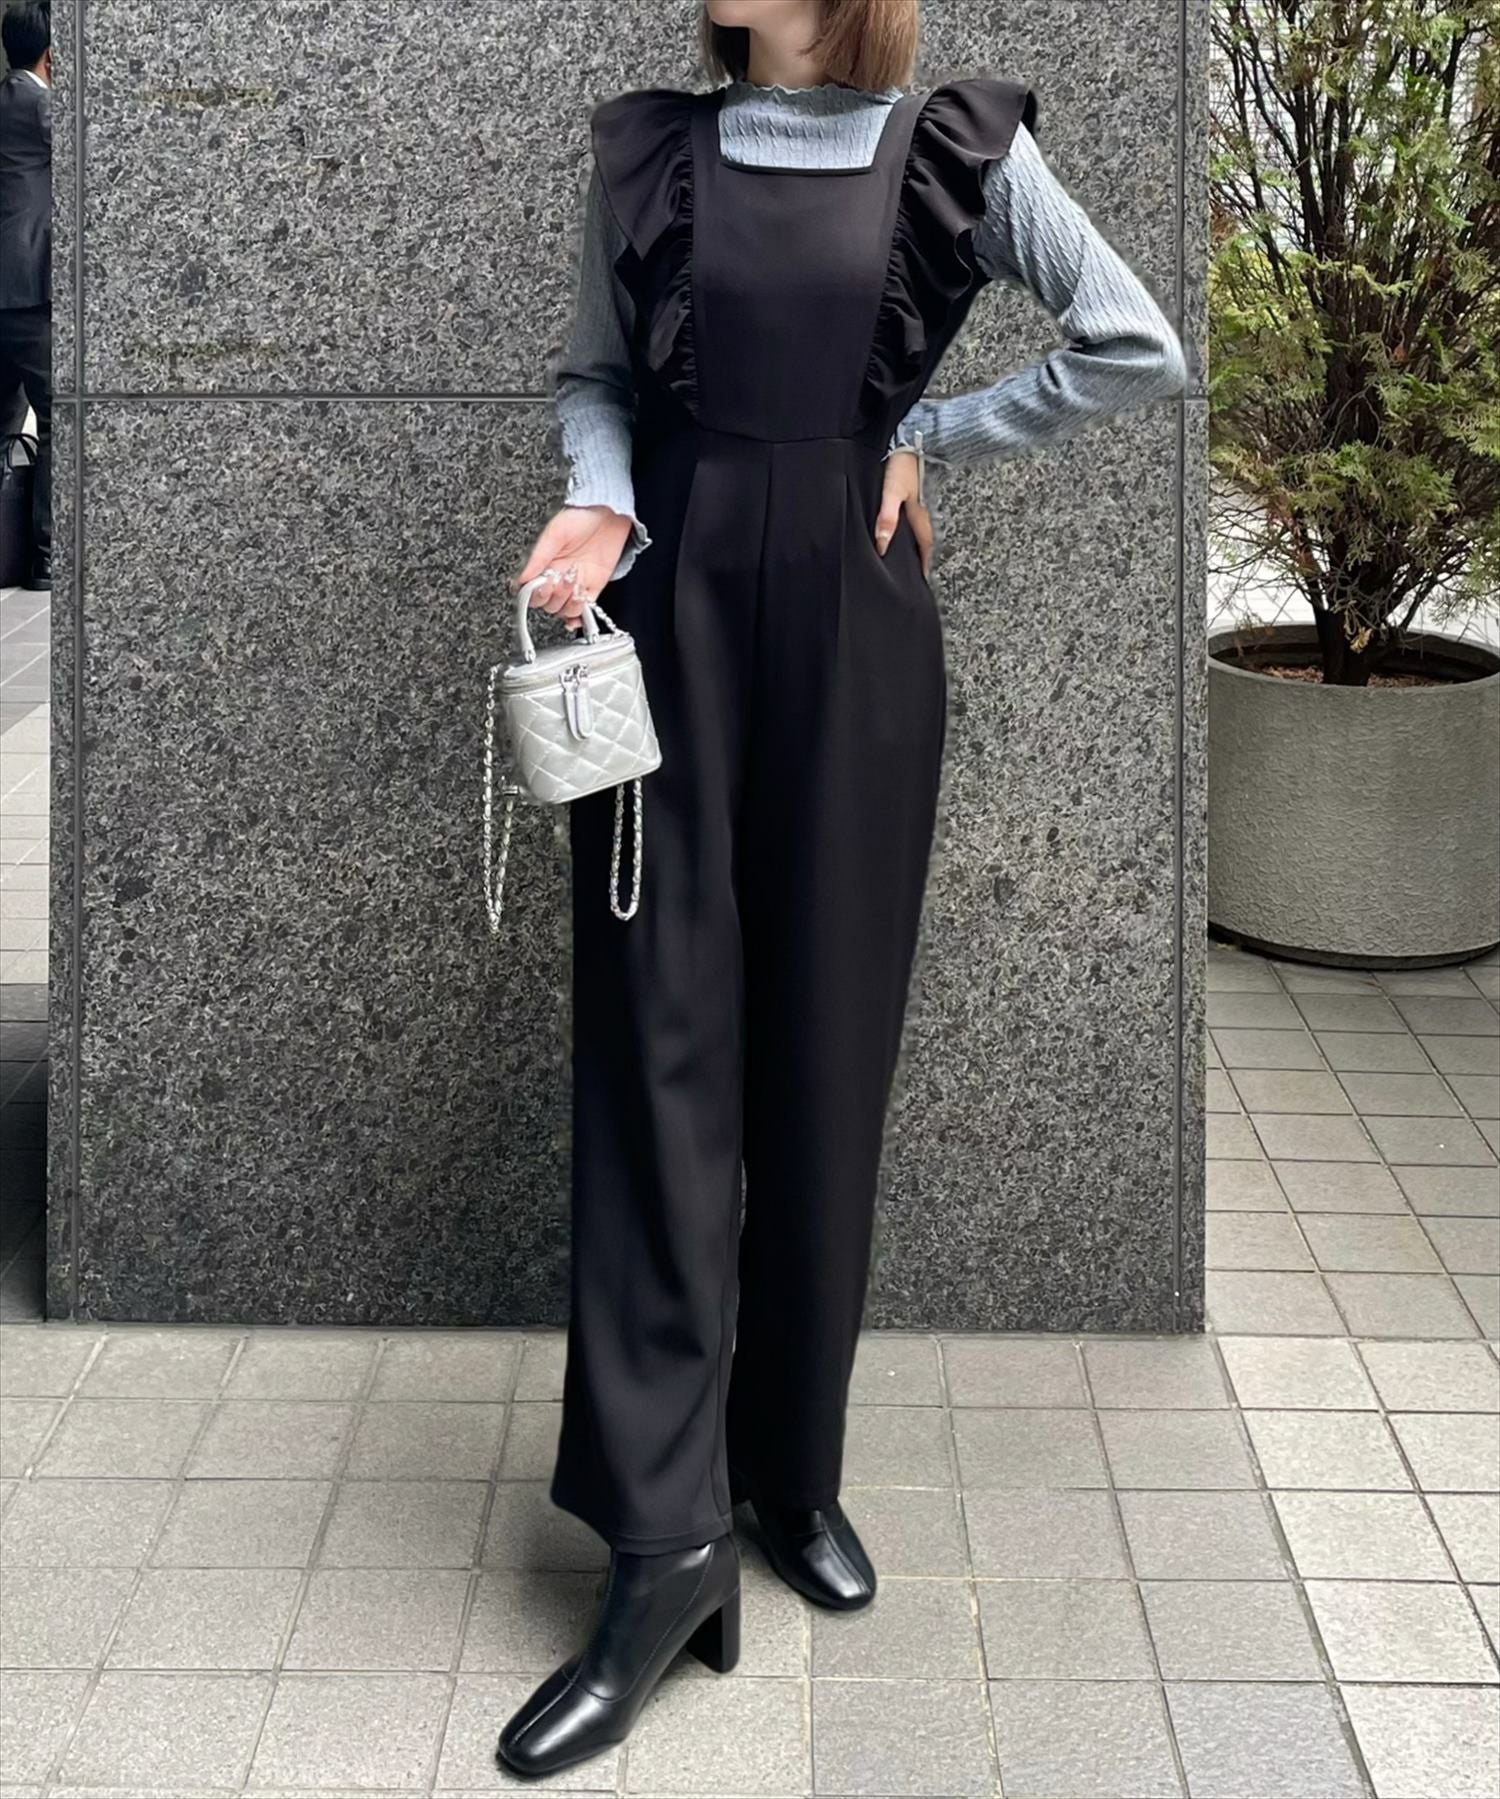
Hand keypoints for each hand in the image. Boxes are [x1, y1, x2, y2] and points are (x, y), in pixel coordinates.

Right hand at [513, 506, 633, 631]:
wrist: (609, 515)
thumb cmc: (580, 517)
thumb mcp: (555, 532)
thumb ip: (538, 556)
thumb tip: (520, 578)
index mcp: (542, 564)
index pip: (530, 591)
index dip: (535, 592)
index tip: (543, 583)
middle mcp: (555, 577)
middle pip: (546, 604)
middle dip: (554, 595)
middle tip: (563, 578)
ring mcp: (573, 585)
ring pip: (562, 609)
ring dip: (568, 602)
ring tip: (576, 583)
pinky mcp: (591, 589)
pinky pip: (582, 611)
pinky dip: (578, 616)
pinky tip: (578, 613)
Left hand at [874, 450, 932, 577]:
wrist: (918, 437)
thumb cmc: (905, 464)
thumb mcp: (893, 492)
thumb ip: (887, 518)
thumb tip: (882, 546)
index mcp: (921, 516)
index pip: (925, 549)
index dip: (924, 566)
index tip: (922, 582)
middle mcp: (926, 512)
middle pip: (925, 542)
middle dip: (921, 558)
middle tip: (916, 574)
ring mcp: (924, 502)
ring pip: (921, 530)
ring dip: (918, 544)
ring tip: (910, 557)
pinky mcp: (919, 492)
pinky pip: (918, 517)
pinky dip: (913, 528)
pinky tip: (904, 529)